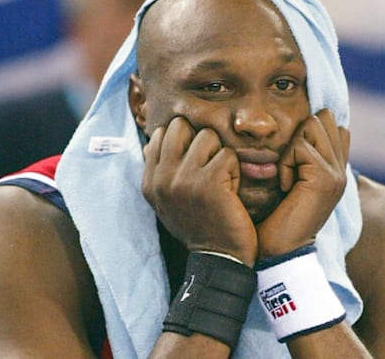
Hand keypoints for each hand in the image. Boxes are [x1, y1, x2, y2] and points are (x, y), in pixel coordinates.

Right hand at [141, 117, 256, 264]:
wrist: (219, 258)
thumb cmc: (199, 226)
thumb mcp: (169, 201)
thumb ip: (161, 171)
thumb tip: (156, 139)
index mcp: (150, 182)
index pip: (161, 134)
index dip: (184, 143)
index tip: (193, 167)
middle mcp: (161, 178)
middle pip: (181, 125)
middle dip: (200, 140)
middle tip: (209, 166)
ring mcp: (183, 179)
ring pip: (208, 136)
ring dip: (220, 155)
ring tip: (221, 180)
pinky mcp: (208, 181)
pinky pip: (228, 154)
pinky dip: (234, 171)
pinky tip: (230, 192)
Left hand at [256, 109, 349, 257]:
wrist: (281, 252)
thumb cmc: (277, 218)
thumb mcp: (291, 181)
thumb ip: (300, 158)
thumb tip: (294, 131)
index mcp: (336, 168)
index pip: (333, 123)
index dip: (308, 130)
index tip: (293, 158)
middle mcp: (341, 168)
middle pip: (323, 117)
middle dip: (300, 133)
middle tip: (289, 166)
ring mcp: (337, 172)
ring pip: (313, 124)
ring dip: (292, 146)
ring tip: (287, 176)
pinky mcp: (326, 178)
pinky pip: (300, 146)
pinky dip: (285, 163)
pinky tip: (284, 186)